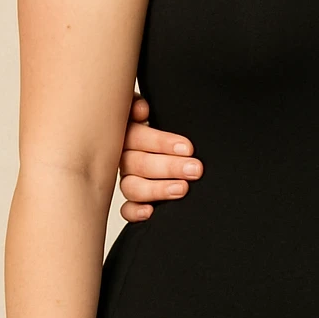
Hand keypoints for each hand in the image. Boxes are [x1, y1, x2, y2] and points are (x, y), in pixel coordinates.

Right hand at [118, 95, 202, 220]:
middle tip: (195, 169)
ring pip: (132, 186)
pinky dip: (135, 212)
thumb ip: (141, 106)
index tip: (187, 148)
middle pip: (138, 164)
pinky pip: (126, 209)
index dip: (161, 143)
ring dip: (158, 189)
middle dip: (169, 167)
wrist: (166, 141)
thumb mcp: (157, 109)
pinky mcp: (132, 198)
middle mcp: (123, 156)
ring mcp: (126, 177)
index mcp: (127, 131)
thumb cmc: (163, 120)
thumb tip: (141, 110)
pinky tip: (150, 212)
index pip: (138, 137)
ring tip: (183, 189)